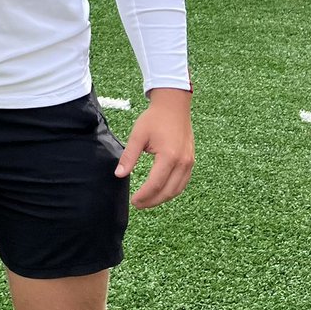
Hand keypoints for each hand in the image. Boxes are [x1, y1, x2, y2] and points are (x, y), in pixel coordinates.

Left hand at [115, 88, 193, 208]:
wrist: (173, 105)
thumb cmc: (154, 118)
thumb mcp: (137, 135)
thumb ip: (129, 156)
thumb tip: (119, 174)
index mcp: (169, 156)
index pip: (155, 184)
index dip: (144, 196)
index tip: (133, 201)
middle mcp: (182, 162)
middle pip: (168, 191)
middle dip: (152, 201)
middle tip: (138, 204)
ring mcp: (189, 162)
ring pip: (177, 189)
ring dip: (163, 198)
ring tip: (148, 201)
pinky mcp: (191, 160)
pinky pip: (183, 182)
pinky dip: (172, 190)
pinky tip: (161, 191)